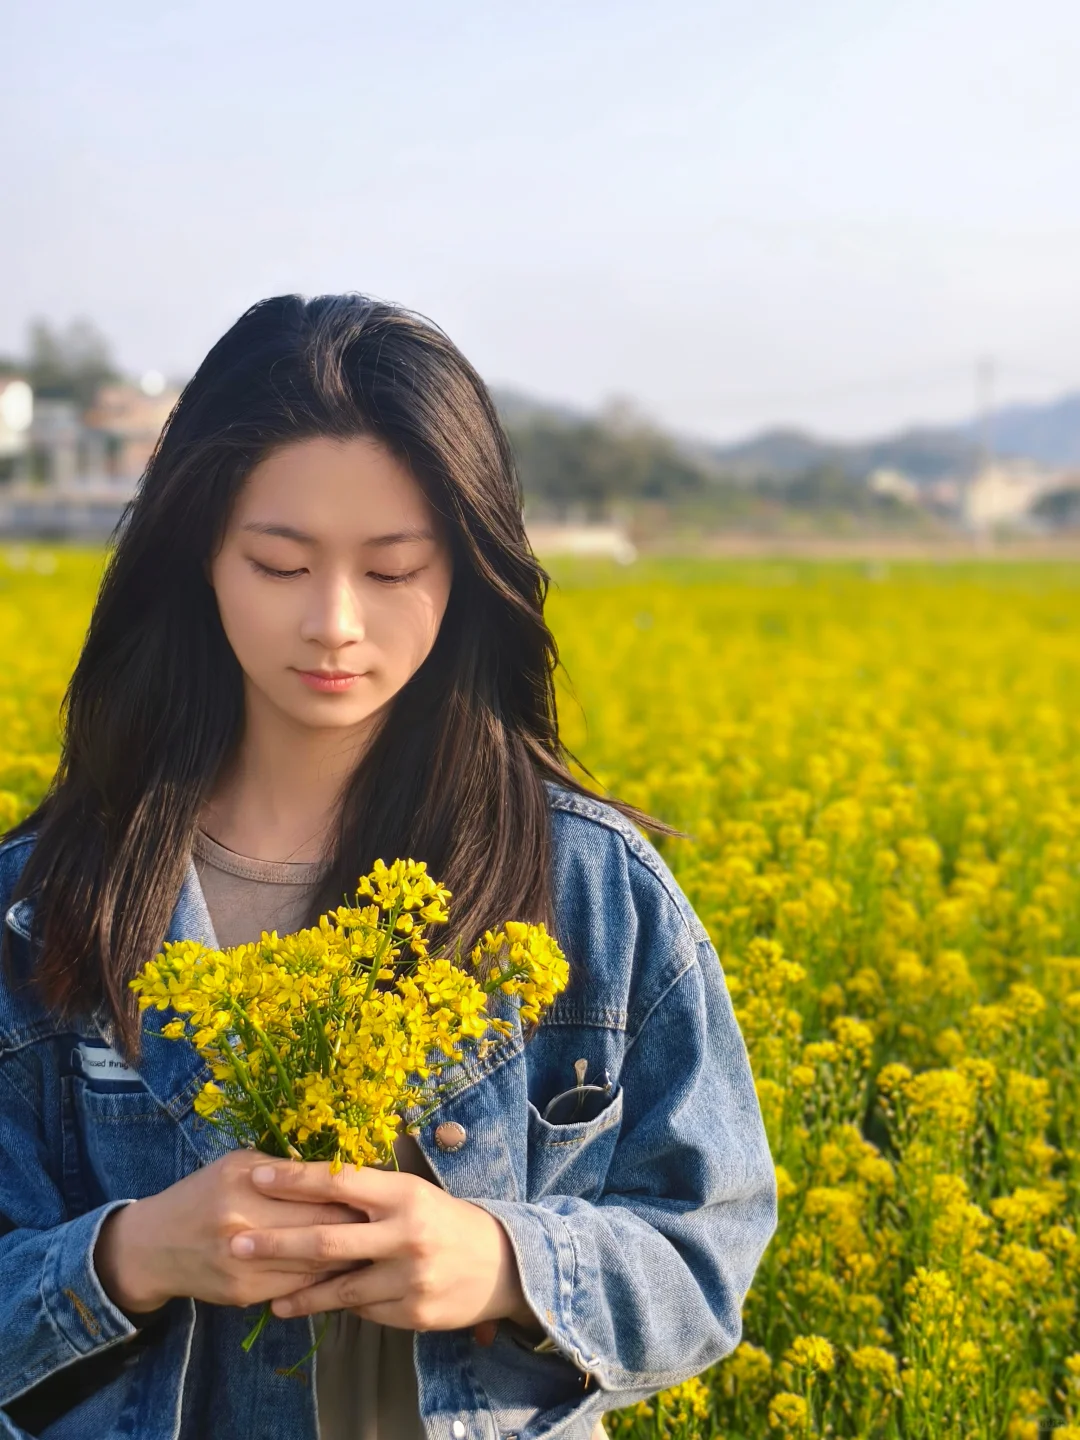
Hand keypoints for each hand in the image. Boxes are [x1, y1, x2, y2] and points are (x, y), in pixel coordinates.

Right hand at [94, 1149, 361, 1315]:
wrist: (154, 1246)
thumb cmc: (202, 1193)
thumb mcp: (238, 1163)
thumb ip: (284, 1166)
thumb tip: (337, 1168)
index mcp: (244, 1184)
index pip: (314, 1191)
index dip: (351, 1194)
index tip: (376, 1192)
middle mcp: (243, 1226)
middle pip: (319, 1228)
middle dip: (356, 1227)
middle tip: (383, 1222)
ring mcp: (244, 1266)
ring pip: (313, 1264)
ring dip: (347, 1257)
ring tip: (374, 1246)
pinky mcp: (245, 1294)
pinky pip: (297, 1287)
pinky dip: (324, 1279)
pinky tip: (343, 1269)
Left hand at [232, 1160, 538, 1332]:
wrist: (500, 1264)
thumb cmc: (442, 1219)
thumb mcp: (411, 1193)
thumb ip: (368, 1192)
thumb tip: (310, 1180)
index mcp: (403, 1194)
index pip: (340, 1181)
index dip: (296, 1179)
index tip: (256, 1175)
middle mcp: (406, 1233)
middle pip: (329, 1239)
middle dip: (277, 1243)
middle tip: (236, 1244)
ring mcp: (408, 1277)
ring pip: (340, 1287)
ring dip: (296, 1292)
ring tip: (264, 1295)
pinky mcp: (411, 1312)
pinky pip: (362, 1310)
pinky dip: (334, 1306)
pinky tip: (307, 1306)